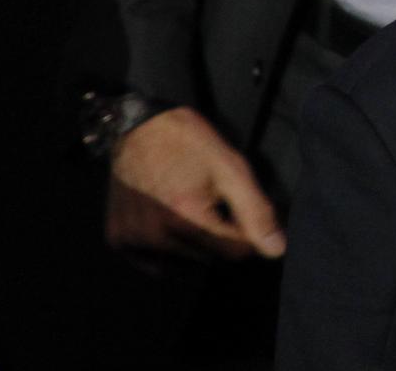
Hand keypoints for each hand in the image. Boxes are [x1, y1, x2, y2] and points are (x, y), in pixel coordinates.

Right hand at [107, 106, 286, 260]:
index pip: (233, 252)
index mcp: (187, 216)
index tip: (240, 216)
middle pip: (208, 261)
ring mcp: (134, 241)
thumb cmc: (190, 143)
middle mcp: (156, 236)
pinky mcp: (118, 242)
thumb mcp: (230, 167)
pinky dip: (167, 253)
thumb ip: (256, 211)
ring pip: (182, 268)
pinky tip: (169, 225)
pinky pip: (154, 265)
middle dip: (219, 241)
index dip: (244, 235)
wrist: (137, 127)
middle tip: (213, 209)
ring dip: (194, 250)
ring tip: (190, 214)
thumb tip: (276, 250)